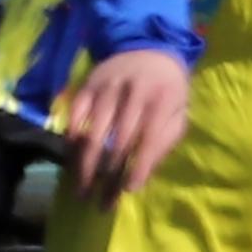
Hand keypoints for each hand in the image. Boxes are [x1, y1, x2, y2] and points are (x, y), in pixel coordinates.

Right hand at [57, 47, 190, 200]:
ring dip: (85, 167)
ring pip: (92, 133)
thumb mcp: (178, 114)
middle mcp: (132, 93)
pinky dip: (72, 143)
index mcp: (161, 100)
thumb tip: (139, 178)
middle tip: (101, 204)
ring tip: (81, 191)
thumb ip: (164, 143)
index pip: (148, 140)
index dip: (138, 168)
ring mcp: (106, 88)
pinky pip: (74, 118)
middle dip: (108, 177)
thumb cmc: (167, 89)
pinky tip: (72, 162)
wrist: (148, 47)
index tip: (128, 191)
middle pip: (117, 142)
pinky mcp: (86, 86)